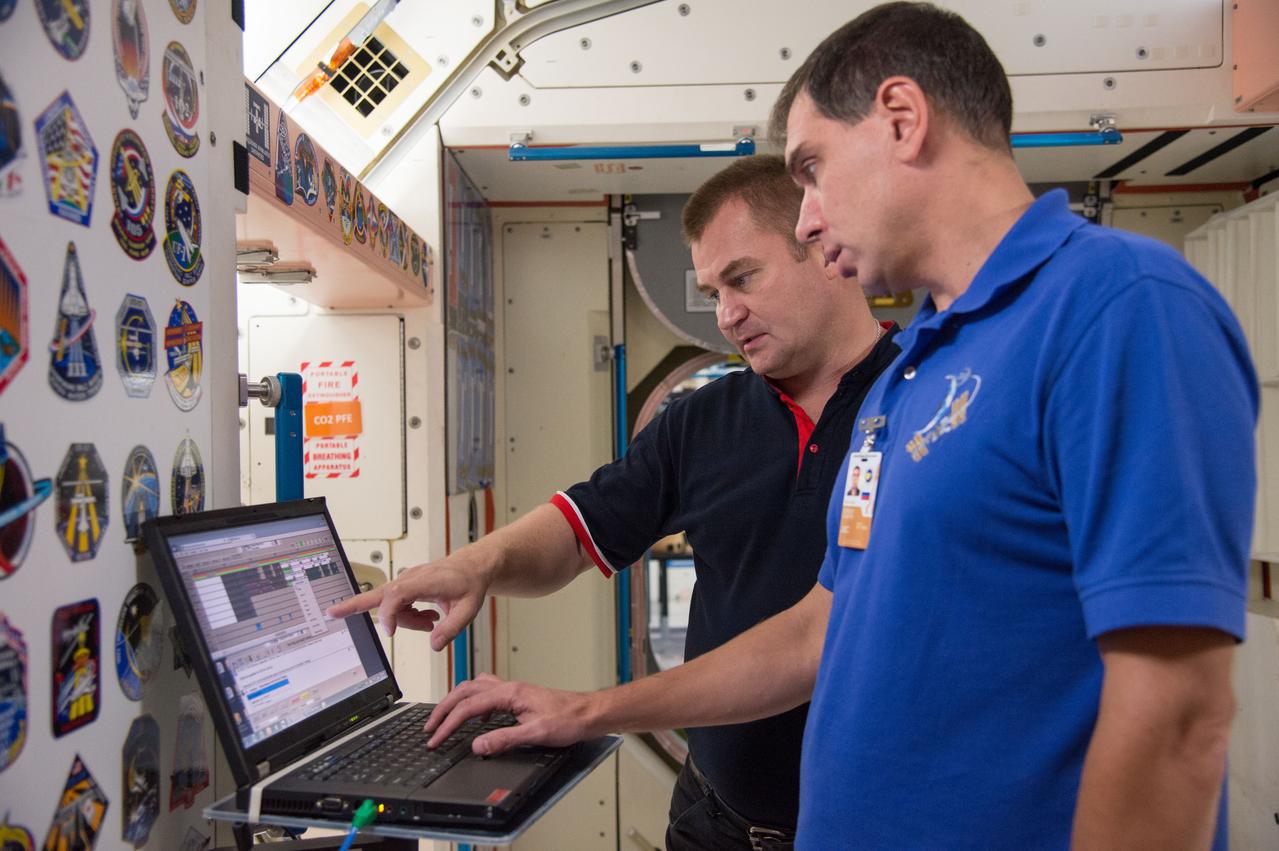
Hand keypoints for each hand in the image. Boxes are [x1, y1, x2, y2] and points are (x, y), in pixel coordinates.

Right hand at [326, 557, 489, 650]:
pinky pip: (398, 605)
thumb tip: (434, 645)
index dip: (389, 613)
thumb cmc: (469, 583)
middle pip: (378, 594)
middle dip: (354, 604)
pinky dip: (409, 616)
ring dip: (407, 621)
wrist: (471, 567)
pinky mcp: (406, 586)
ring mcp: (406, 581)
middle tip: (332, 613)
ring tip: (432, 623)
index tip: (390, 632)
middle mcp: (411, 579)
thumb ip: (452, 628)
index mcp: (426, 580)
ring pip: (393, 607)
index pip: (397, 594)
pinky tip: (428, 618)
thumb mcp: (468, 609)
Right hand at [424, 673, 596, 754]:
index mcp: (509, 693)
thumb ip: (504, 739)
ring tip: (443, 718)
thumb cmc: (569, 719)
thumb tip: (477, 745)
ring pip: (474, 688)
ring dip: (456, 702)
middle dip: (444, 708)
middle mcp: (509, 687)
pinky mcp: (518, 697)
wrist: (588, 713)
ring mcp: (513, 691)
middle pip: (465, 691)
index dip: (448, 724)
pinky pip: (487, 693)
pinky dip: (473, 702)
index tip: (436, 738)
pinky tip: (476, 717)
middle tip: (430, 727)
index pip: (468, 707)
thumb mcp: (535, 733)